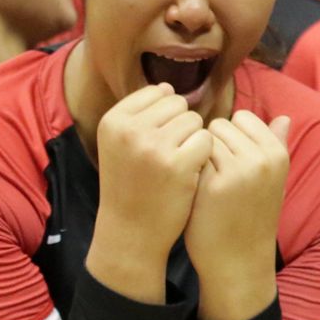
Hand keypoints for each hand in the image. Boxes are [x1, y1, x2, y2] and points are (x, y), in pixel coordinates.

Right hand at [86, 84, 210, 301]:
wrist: (130, 232)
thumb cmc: (130, 184)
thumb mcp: (119, 144)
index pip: (157, 92)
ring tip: (176, 164)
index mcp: (113, 121)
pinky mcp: (179, 165)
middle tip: (166, 155)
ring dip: (193, 140)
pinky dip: (204, 155)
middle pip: (179, 104)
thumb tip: (168, 86)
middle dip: (180, 126)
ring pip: (195, 120)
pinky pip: (207, 140)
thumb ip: (140, 114)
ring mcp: (154, 147)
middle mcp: (130, 130)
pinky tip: (190, 172)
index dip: (165, 115)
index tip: (154, 141)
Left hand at [186, 112, 290, 319]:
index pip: (242, 117)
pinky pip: (193, 158)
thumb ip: (276, 145)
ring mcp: (238, 171)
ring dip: (200, 156)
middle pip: (220, 125)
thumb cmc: (253, 216)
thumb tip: (284, 116)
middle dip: (214, 145)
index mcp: (278, 153)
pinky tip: (198, 192)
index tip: (232, 162)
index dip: (230, 137)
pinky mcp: (213, 185)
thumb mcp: (274, 180)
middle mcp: (262, 159)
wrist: (239, 261)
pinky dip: (191, 170)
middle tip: (219, 176)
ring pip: (204, 139)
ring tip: (209, 184)